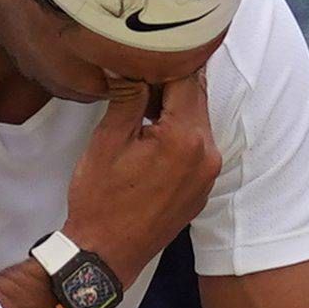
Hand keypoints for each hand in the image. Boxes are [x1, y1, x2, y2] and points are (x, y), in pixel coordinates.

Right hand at [62, 73, 220, 282]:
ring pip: (197, 121)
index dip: (163, 60)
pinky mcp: (202, 188)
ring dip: (173, 109)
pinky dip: (178, 135)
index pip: (186, 77)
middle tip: (138, 75)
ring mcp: (208, 174)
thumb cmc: (100, 201)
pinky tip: (150, 141)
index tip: (143, 52)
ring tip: (139, 110)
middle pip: (196, 98)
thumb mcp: (107, 141)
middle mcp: (207, 153)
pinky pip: (197, 147)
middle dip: (169, 83)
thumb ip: (127, 95)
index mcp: (185, 137)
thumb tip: (128, 62)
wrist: (105, 255)